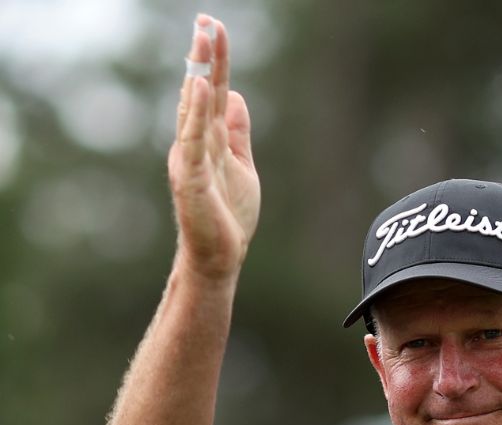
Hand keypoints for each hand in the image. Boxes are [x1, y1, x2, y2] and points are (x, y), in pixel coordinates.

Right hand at [169, 14, 258, 282]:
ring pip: (195, 108)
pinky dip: (197, 112)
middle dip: (203, 57)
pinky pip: (195, 139)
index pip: (212, 92)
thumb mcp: (242, 165)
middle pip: (200, 91)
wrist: (220, 256)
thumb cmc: (228, 215)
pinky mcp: (192, 177)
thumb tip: (237, 98)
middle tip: (207, 22)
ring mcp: (191, 158)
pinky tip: (201, 86)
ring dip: (201, 73)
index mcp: (207, 139)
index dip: (214, 61)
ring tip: (203, 40)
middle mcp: (194, 143)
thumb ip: (237, 133)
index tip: (214, 29)